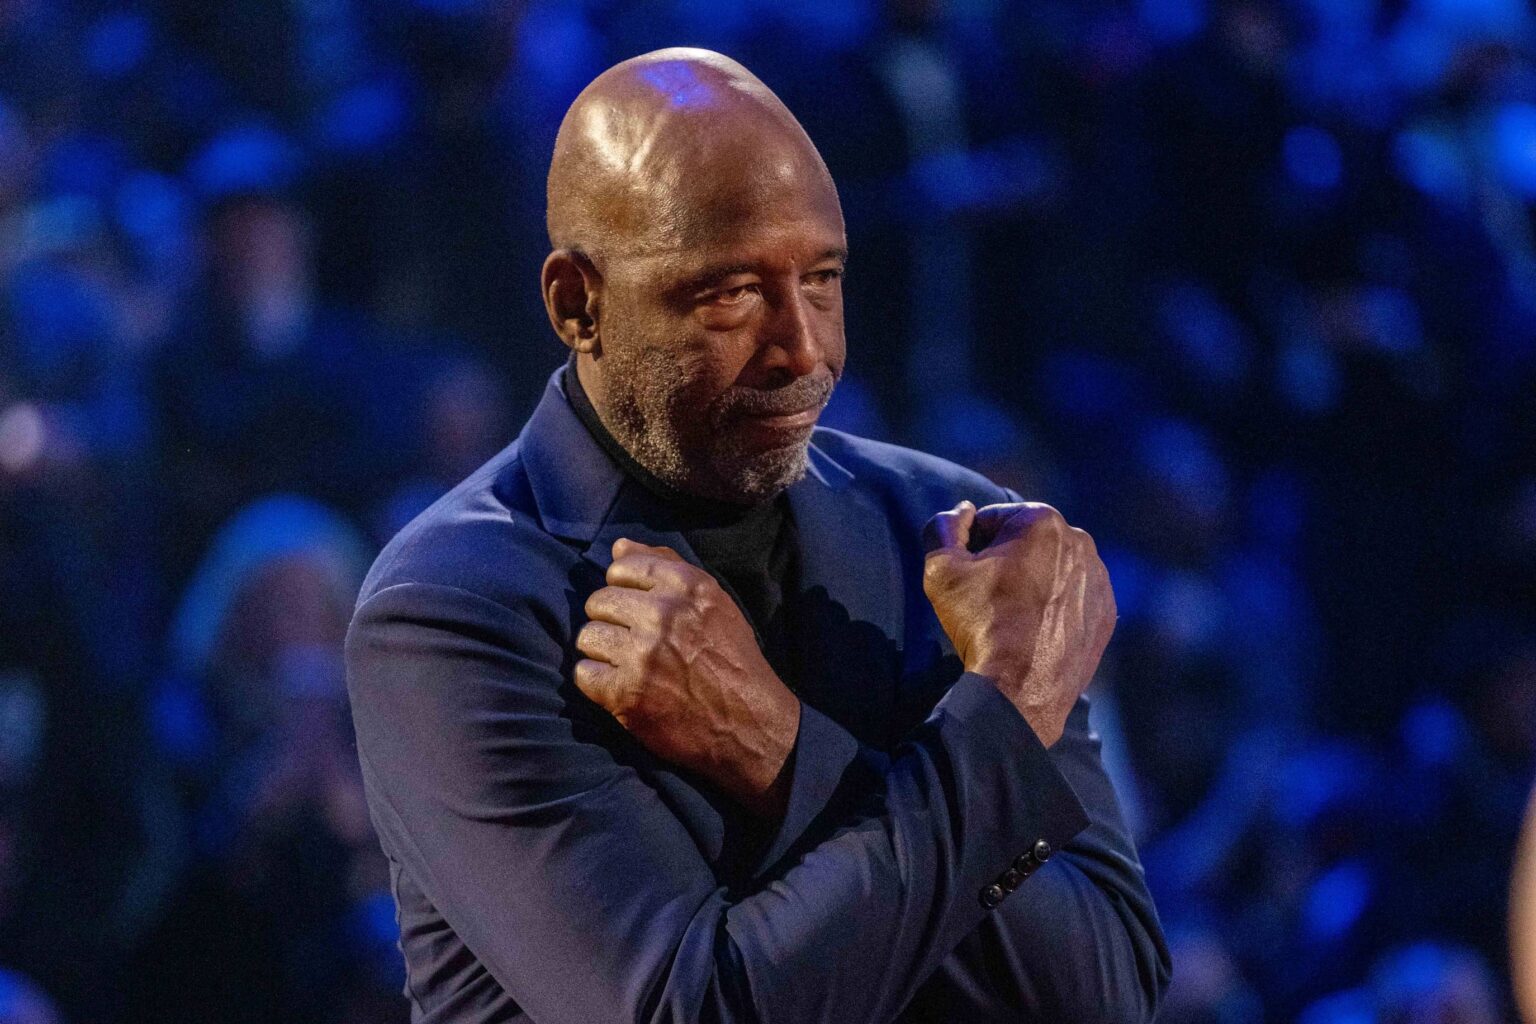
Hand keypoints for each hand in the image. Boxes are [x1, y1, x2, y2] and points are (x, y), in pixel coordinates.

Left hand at [574, 539, 798, 814]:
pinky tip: (622, 688)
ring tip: (628, 666)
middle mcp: (663, 613)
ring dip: (602, 653)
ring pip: (587, 636)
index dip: (624, 589)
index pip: (620, 567)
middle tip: (634, 644)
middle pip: (598, 601)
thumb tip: (618, 546)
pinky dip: (598, 683)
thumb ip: (667, 567)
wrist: (748, 723)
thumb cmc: (731, 660)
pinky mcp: (626, 692)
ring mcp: (643, 654)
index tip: (639, 611)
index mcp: (687, 585)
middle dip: (611, 622)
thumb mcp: (713, 602)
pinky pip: (583, 673)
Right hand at [922, 500, 1115, 746]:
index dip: (972, 546)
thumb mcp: (941, 570)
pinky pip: (1074, 597)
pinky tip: (1036, 629)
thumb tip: (961, 512)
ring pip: (1053, 568)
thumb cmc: (980, 623)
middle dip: (1006, 560)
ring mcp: (1099, 578)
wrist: (1020, 689)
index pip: (994, 520)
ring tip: (1013, 616)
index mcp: (1042, 520)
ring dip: (1033, 581)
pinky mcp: (1107, 612)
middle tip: (988, 598)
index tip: (968, 576)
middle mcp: (1081, 541)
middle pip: (1027, 541)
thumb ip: (942, 528)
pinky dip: (1056, 606)